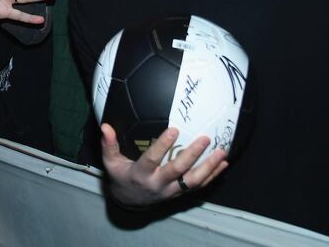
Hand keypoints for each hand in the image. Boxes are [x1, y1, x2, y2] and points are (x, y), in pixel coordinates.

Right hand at [101, 124, 227, 207]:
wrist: (130, 202)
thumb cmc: (120, 176)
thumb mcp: (110, 162)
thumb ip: (109, 144)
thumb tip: (105, 126)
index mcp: (141, 174)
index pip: (153, 159)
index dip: (163, 145)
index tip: (174, 129)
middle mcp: (158, 184)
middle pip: (178, 170)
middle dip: (193, 154)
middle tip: (205, 138)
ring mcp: (171, 190)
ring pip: (193, 181)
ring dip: (209, 167)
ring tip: (222, 152)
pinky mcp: (180, 193)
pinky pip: (199, 186)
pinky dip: (213, 175)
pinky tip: (223, 164)